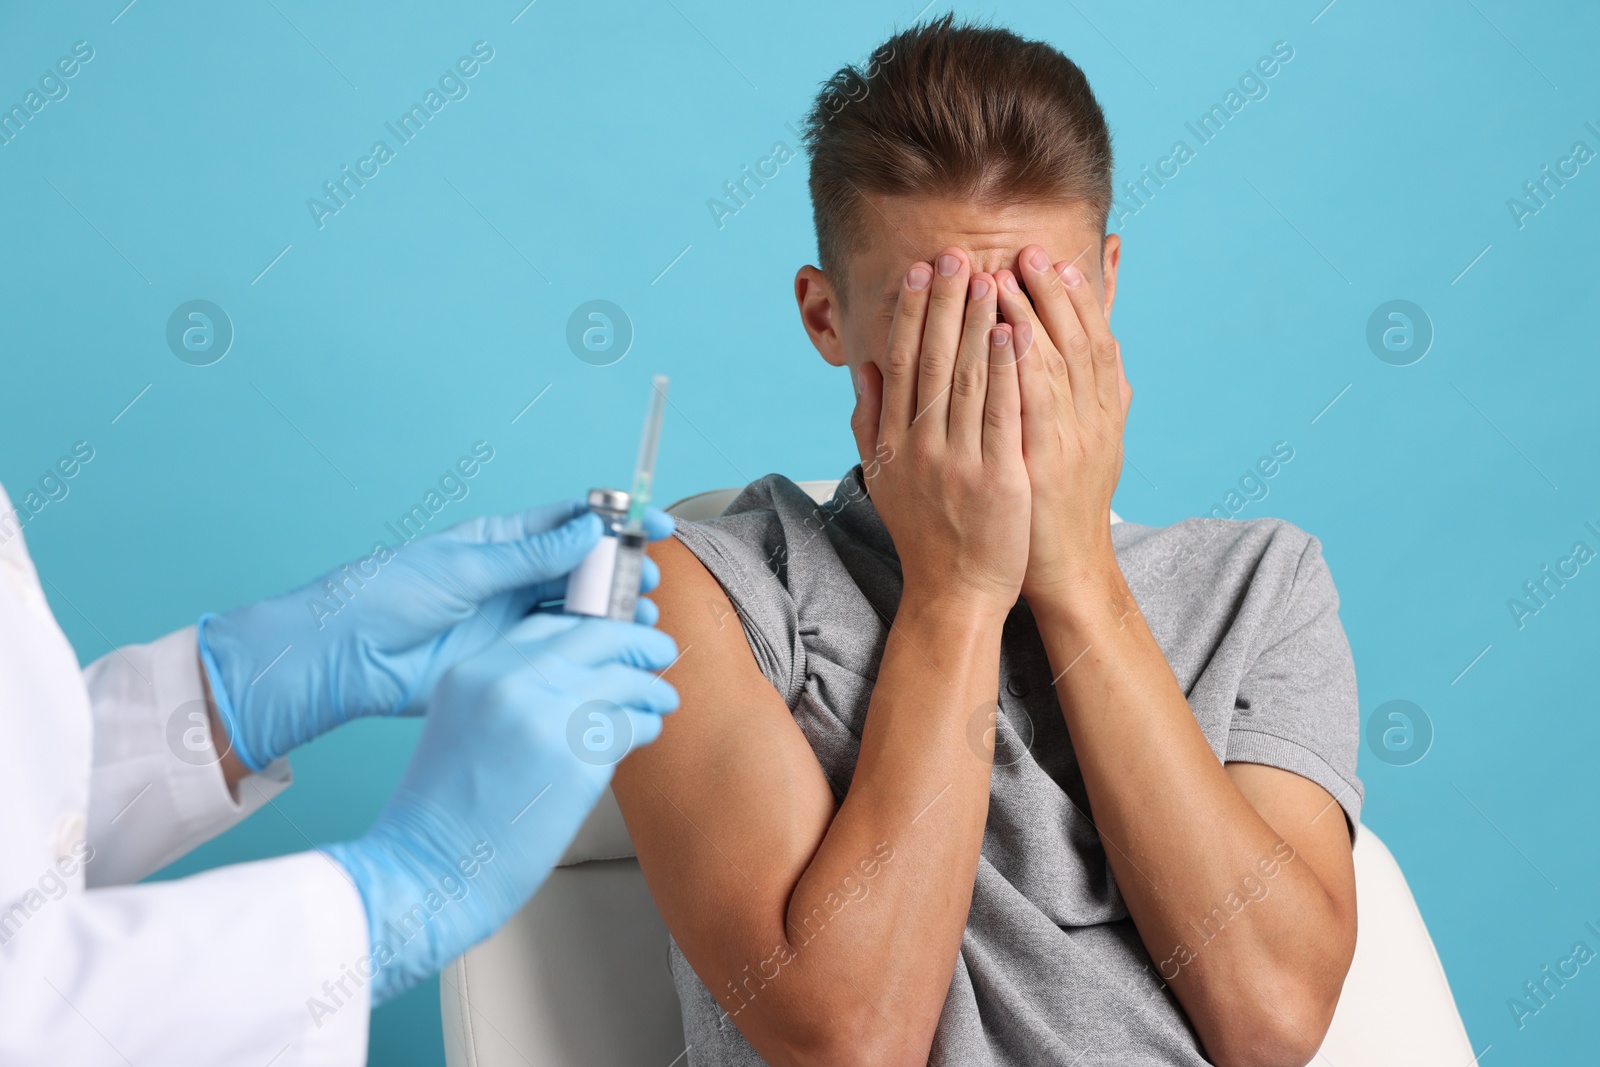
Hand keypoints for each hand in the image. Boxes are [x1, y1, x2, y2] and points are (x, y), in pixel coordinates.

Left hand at [198, 499, 674, 770]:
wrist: (344, 658)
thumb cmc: (386, 596)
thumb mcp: (463, 567)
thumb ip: (530, 555)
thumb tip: (590, 531)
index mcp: (501, 540)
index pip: (572, 521)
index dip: (617, 521)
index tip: (655, 526)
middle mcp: (513, 577)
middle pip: (584, 567)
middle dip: (622, 572)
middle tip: (646, 584)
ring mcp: (513, 620)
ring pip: (579, 611)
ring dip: (613, 613)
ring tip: (639, 622)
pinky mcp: (509, 660)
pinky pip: (561, 651)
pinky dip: (592, 650)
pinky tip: (616, 654)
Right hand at [320, 612, 678, 1004]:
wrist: (430, 867)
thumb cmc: (445, 806)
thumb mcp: (460, 720)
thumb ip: (510, 688)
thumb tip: (579, 673)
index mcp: (476, 669)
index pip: (551, 624)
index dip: (594, 625)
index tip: (617, 635)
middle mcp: (512, 683)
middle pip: (597, 638)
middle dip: (638, 641)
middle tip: (659, 649)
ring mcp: (547, 720)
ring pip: (624, 681)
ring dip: (651, 688)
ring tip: (662, 697)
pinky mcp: (577, 763)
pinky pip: (630, 727)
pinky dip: (645, 726)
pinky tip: (645, 731)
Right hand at [850, 248, 1031, 619]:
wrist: (954, 594)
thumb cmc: (925, 534)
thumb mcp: (885, 478)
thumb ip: (870, 423)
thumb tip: (866, 370)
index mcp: (894, 442)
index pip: (900, 364)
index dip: (910, 315)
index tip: (918, 273)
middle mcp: (920, 447)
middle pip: (930, 360)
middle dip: (942, 303)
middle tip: (952, 254)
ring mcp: (958, 462)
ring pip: (966, 378)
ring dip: (976, 322)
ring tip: (987, 276)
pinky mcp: (997, 477)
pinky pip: (1002, 412)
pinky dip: (1007, 368)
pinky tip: (1014, 331)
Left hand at [993, 246, 1131, 608]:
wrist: (1062, 568)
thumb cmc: (1056, 504)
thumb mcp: (1078, 442)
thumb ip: (1076, 396)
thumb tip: (1083, 351)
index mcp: (1100, 410)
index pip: (1090, 338)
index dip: (1074, 296)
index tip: (1052, 257)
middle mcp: (1094, 418)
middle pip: (1077, 339)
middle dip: (1053, 291)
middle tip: (1029, 249)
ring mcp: (1073, 439)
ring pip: (1057, 362)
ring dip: (1032, 314)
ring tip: (1006, 273)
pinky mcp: (1047, 461)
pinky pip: (1036, 401)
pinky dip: (1023, 362)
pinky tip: (1007, 330)